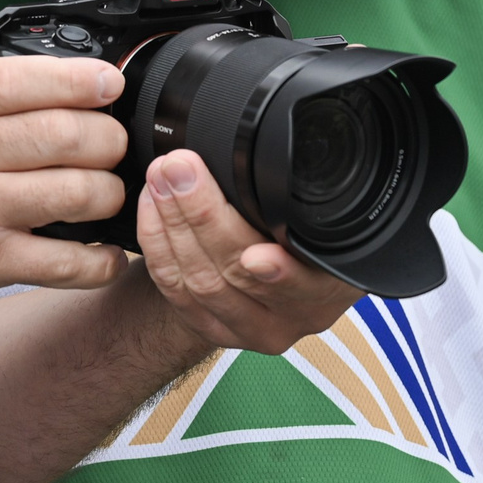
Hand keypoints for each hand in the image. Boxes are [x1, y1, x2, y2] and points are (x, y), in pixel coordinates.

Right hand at [0, 56, 129, 337]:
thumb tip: (50, 86)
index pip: (15, 80)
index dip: (74, 79)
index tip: (107, 83)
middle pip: (61, 134)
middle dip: (106, 138)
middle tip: (113, 144)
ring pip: (74, 192)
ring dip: (108, 193)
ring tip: (108, 193)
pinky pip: (63, 262)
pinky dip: (99, 261)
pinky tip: (106, 256)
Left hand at [133, 151, 361, 353]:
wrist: (281, 278)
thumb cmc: (305, 229)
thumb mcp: (322, 211)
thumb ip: (303, 195)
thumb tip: (284, 152)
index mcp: (332, 283)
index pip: (304, 283)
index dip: (280, 274)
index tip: (257, 255)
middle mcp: (296, 314)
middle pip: (238, 273)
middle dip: (203, 215)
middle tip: (181, 168)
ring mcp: (252, 328)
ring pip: (200, 281)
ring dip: (172, 223)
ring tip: (161, 177)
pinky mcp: (213, 329)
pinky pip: (173, 288)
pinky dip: (156, 242)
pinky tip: (151, 205)